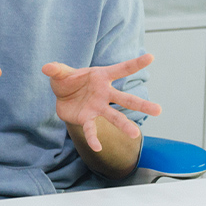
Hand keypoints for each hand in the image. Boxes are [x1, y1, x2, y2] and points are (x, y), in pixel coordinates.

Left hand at [42, 53, 160, 151]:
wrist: (62, 97)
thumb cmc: (68, 80)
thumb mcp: (60, 73)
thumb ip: (56, 70)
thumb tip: (46, 67)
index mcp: (101, 77)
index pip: (121, 69)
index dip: (135, 63)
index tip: (151, 57)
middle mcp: (104, 93)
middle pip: (126, 99)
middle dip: (141, 104)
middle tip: (159, 110)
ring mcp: (98, 107)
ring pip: (115, 117)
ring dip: (124, 125)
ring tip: (135, 135)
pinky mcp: (88, 118)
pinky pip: (92, 129)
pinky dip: (93, 138)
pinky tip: (97, 148)